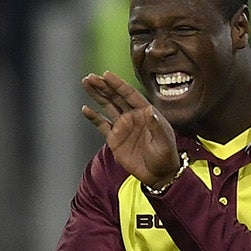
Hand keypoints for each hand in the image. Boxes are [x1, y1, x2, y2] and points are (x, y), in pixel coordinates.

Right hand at [81, 72, 182, 187]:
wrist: (159, 175)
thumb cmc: (165, 157)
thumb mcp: (164, 141)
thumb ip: (156, 126)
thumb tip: (150, 111)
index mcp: (145, 112)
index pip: (130, 94)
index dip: (118, 84)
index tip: (106, 75)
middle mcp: (132, 116)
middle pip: (116, 96)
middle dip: (103, 86)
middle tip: (91, 77)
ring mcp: (123, 126)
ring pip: (107, 106)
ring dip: (97, 95)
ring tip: (86, 83)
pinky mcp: (114, 138)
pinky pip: (101, 124)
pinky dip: (93, 117)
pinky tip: (85, 109)